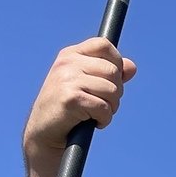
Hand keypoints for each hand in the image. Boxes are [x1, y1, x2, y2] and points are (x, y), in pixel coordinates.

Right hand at [23, 37, 136, 159]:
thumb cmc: (67, 107)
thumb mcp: (87, 84)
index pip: (103, 45)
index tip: (113, 79)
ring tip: (98, 113)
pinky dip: (104, 119)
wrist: (43, 131)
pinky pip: (104, 107)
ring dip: (111, 107)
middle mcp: (67, 63)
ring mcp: (67, 80)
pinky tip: (94, 122)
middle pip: (113, 71)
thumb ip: (109, 74)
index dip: (116, 62)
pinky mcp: (71, 99)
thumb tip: (132, 67)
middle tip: (104, 103)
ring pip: (112, 90)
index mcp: (70, 54)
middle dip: (116, 92)